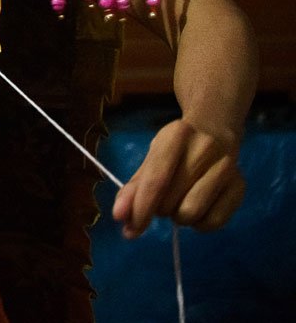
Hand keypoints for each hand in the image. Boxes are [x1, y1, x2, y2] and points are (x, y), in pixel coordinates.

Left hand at [112, 118, 244, 238]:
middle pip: (171, 201)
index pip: (156, 181)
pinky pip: (214, 222)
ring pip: (192, 214)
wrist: (215, 131)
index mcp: (175, 137)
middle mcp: (205, 150)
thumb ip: (134, 188)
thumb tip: (120, 216)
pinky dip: (200, 224)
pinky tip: (198, 208)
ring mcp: (227, 168)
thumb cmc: (176, 149)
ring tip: (180, 202)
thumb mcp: (151, 159)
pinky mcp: (241, 186)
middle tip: (162, 199)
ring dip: (179, 217)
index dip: (141, 208)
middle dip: (159, 209)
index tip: (129, 228)